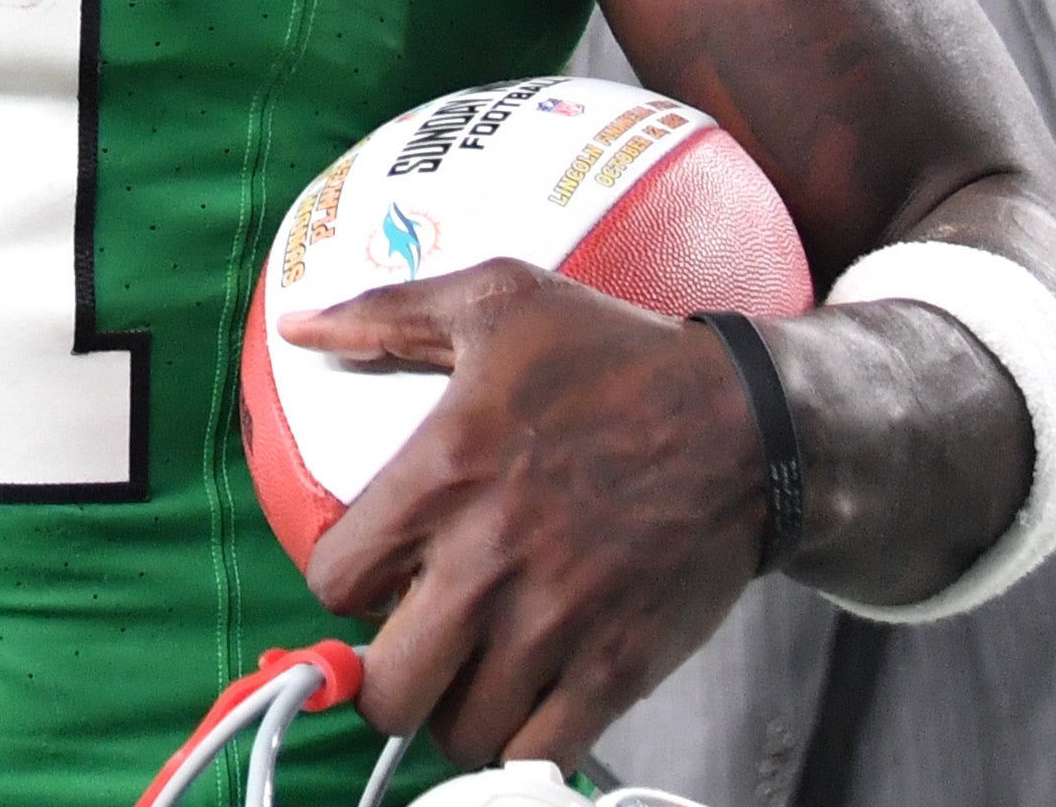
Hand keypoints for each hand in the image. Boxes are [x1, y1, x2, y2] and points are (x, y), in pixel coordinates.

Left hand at [280, 260, 764, 768]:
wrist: (753, 425)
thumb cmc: (619, 357)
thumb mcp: (498, 302)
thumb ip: (387, 315)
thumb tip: (303, 325)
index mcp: (442, 474)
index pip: (334, 582)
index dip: (342, 586)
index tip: (371, 575)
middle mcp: (487, 562)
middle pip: (386, 689)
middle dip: (384, 677)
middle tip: (410, 645)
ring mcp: (553, 626)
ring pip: (457, 735)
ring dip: (453, 713)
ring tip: (467, 676)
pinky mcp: (616, 670)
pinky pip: (539, 754)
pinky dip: (522, 743)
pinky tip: (525, 700)